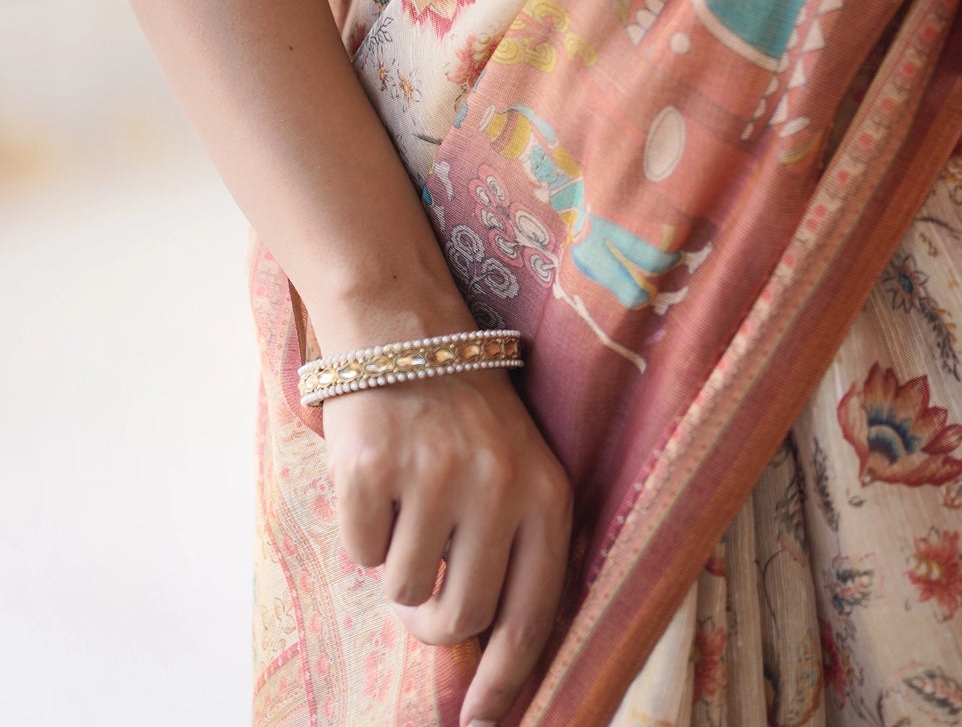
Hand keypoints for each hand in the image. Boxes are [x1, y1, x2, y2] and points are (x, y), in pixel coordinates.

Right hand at [321, 365, 570, 725]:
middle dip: (435, 619)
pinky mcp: (373, 470)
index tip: (480, 725)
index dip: (505, 683)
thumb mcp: (516, 471)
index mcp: (545, 494)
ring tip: (409, 506)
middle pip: (461, 618)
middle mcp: (497, 487)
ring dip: (398, 565)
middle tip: (426, 583)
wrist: (407, 330)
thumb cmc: (467, 418)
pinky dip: (363, 533)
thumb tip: (489, 664)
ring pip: (404, 592)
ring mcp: (433, 478)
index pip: (532, 615)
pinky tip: (380, 481)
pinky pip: (360, 553)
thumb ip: (515, 551)